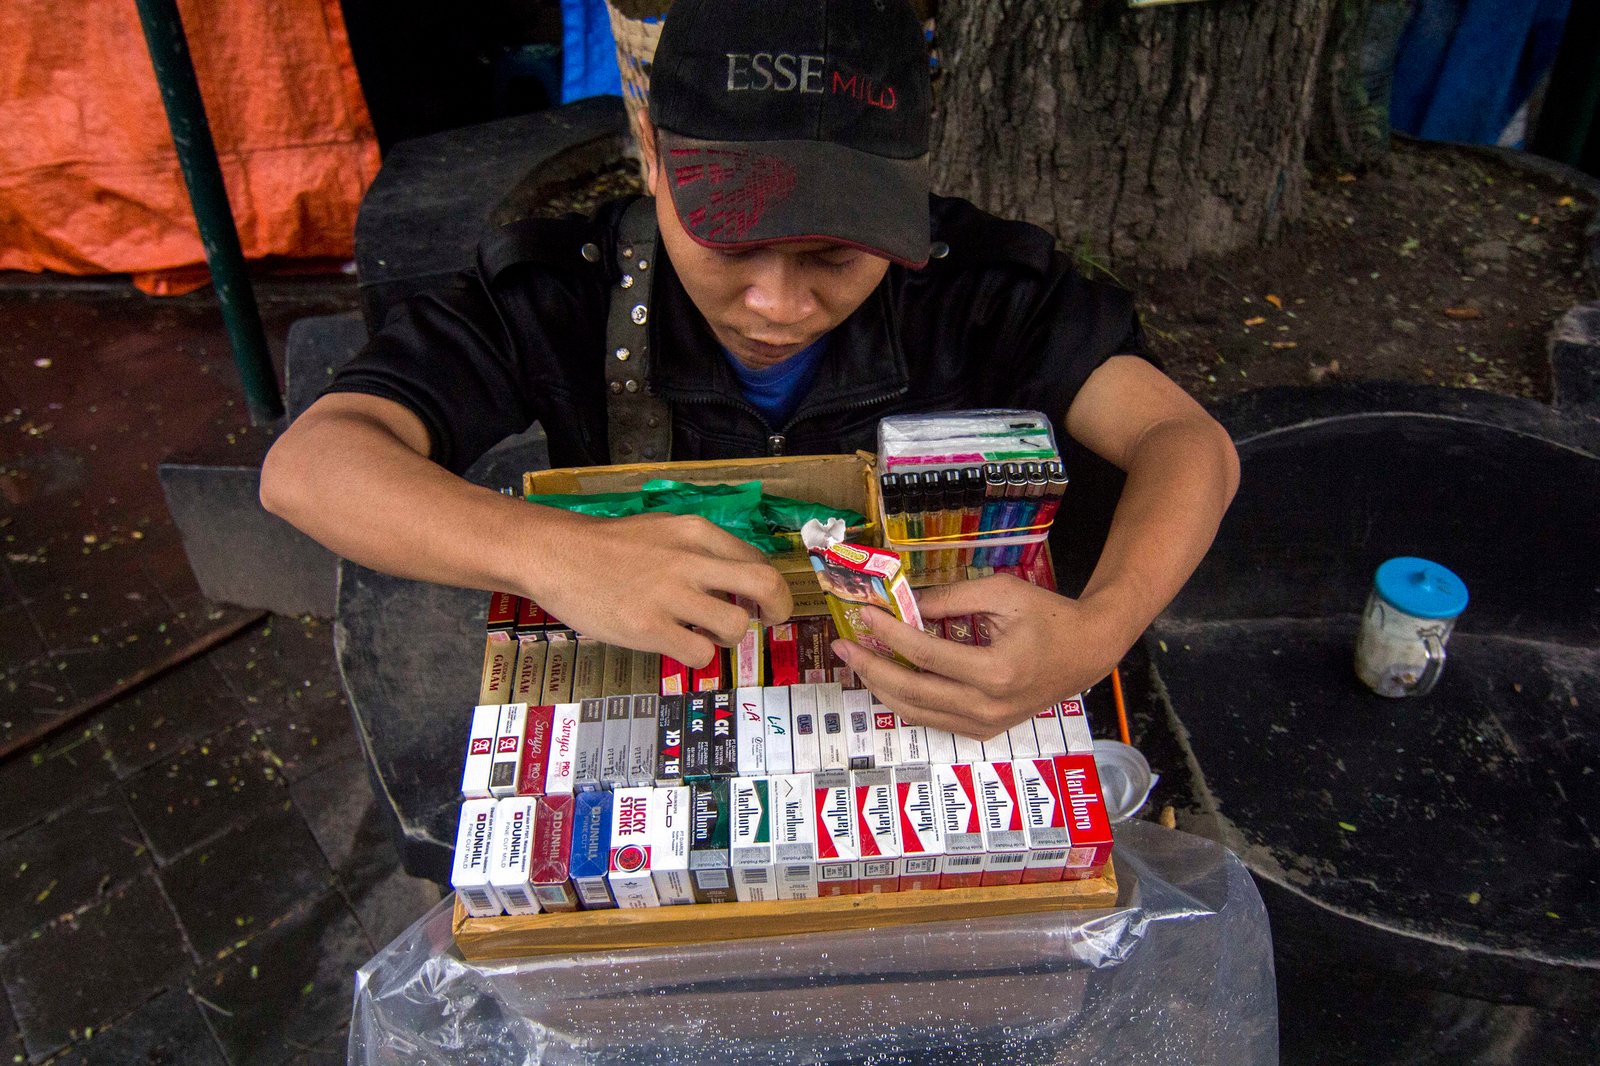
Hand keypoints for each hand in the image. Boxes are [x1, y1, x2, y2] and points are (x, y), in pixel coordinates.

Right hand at [528, 511, 791, 667]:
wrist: (556, 554)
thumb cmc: (610, 547)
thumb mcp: (664, 531)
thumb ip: (701, 551)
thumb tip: (740, 582)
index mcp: (696, 532)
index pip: (758, 560)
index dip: (768, 587)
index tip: (760, 602)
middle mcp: (690, 560)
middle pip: (766, 585)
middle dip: (778, 609)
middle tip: (768, 621)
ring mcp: (670, 595)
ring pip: (736, 625)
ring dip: (729, 637)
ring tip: (706, 634)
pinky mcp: (648, 627)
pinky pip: (700, 653)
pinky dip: (698, 656)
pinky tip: (679, 645)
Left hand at [831, 574, 1125, 738]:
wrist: (1086, 652)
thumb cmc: (1047, 617)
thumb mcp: (1001, 593)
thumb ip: (950, 600)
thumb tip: (904, 607)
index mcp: (994, 671)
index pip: (924, 654)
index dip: (888, 633)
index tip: (862, 614)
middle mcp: (986, 706)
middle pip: (910, 691)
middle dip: (870, 667)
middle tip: (841, 646)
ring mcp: (984, 725)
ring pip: (915, 712)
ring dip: (881, 687)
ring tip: (858, 661)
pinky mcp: (983, 731)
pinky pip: (932, 719)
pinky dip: (904, 700)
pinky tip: (887, 677)